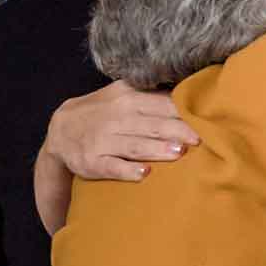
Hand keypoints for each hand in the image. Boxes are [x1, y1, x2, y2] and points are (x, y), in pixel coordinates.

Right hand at [43, 79, 200, 181]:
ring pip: (134, 145)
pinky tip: (144, 174)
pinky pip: (112, 167)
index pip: (160, 105)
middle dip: (176, 131)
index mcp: (128, 99)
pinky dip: (127, 170)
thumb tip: (190, 91)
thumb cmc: (103, 111)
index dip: (183, 113)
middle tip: (199, 139)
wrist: (60, 130)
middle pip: (151, 125)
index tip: (206, 120)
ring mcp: (102, 141)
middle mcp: (116, 118)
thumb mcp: (121, 93)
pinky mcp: (92, 161)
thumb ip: (151, 93)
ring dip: (156, 149)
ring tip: (178, 153)